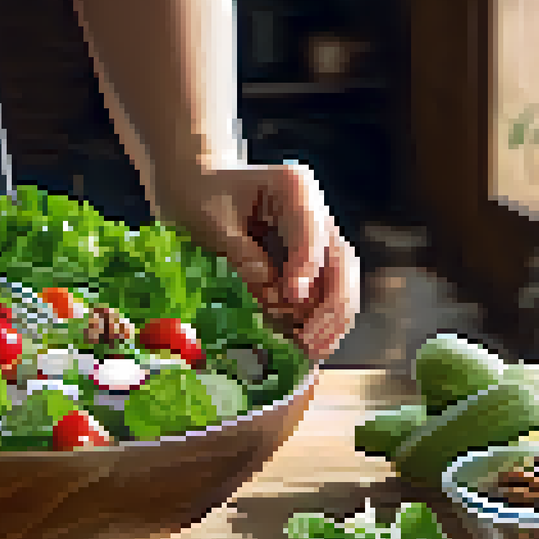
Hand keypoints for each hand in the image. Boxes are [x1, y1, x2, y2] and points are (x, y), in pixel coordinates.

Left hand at [152, 161, 359, 360]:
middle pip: (341, 260)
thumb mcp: (212, 223)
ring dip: (332, 320)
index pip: (311, 229)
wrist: (196, 188)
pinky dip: (319, 320)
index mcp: (295, 186)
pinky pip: (325, 294)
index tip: (292, 297)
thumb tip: (273, 294)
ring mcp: (318, 239)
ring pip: (342, 282)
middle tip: (309, 342)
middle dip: (331, 305)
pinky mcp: (310, 264)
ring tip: (312, 352)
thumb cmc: (199, 198)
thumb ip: (243, 255)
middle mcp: (317, 211)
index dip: (306, 266)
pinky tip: (307, 346)